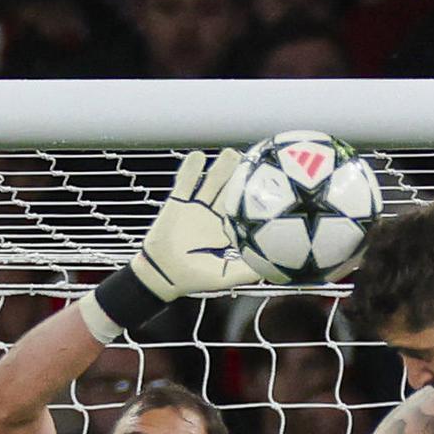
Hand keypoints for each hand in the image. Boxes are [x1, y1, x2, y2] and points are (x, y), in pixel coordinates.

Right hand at [125, 150, 268, 302]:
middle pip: (230, 189)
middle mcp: (214, 214)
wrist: (163, 274)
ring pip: (210, 181)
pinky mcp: (177, 201)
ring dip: (220, 168)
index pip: (244, 208)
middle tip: (253, 161)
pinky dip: (190, 169)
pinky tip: (198, 158)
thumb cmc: (194, 278)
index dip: (255, 196)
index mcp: (228, 229)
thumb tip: (269, 270)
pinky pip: (185, 182)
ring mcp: (196, 205)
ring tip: (231, 155)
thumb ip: (245, 272)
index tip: (268, 183)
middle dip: (241, 175)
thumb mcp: (224, 277)